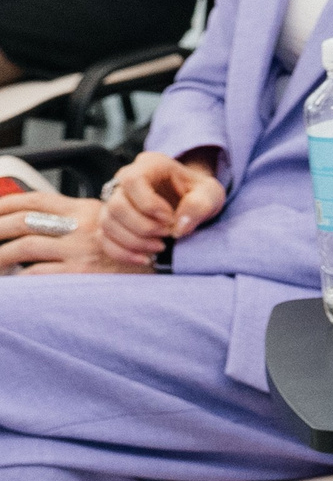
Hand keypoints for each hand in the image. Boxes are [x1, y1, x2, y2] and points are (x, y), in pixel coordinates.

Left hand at [0, 191, 150, 274]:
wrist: (167, 265)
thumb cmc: (138, 248)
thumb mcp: (110, 222)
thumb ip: (80, 219)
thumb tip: (45, 223)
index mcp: (85, 210)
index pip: (36, 199)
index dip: (7, 202)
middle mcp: (80, 226)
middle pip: (24, 221)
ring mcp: (80, 249)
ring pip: (24, 248)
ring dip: (0, 257)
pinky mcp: (81, 272)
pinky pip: (38, 274)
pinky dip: (21, 278)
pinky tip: (16, 281)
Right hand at [95, 151, 225, 267]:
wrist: (193, 203)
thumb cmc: (200, 194)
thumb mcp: (211, 194)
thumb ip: (200, 205)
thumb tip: (179, 227)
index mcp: (149, 165)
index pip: (133, 180)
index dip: (148, 204)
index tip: (170, 219)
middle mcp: (124, 180)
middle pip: (116, 205)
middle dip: (142, 227)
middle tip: (167, 234)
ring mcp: (114, 200)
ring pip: (107, 223)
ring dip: (133, 241)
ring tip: (160, 246)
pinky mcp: (111, 221)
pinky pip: (103, 239)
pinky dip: (122, 252)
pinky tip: (145, 259)